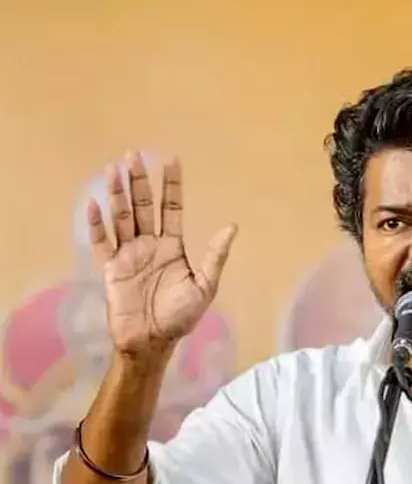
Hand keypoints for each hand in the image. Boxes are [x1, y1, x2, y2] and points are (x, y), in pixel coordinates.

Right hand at [88, 154, 236, 357]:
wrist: (152, 341)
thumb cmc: (181, 316)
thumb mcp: (205, 285)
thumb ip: (215, 255)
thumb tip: (232, 226)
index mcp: (173, 246)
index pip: (171, 208)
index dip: (171, 185)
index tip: (171, 160)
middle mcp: (150, 244)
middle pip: (142, 206)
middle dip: (138, 181)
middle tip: (133, 155)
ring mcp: (129, 254)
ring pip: (122, 217)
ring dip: (117, 194)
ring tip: (113, 170)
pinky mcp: (111, 268)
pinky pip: (103, 242)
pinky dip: (97, 224)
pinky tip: (94, 204)